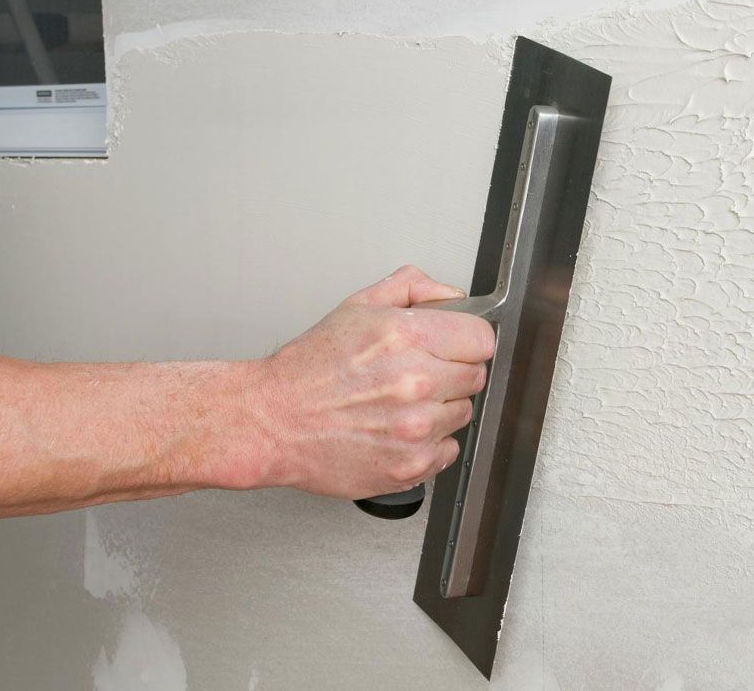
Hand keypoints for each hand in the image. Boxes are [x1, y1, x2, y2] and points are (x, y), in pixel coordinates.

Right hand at [229, 266, 494, 498]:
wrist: (271, 422)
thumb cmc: (309, 369)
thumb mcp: (356, 307)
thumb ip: (411, 289)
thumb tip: (452, 295)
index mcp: (406, 336)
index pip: (482, 338)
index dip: (466, 340)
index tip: (453, 346)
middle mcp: (416, 382)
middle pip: (476, 376)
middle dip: (452, 372)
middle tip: (415, 375)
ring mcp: (415, 428)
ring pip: (462, 413)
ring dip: (440, 408)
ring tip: (397, 404)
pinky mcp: (411, 465)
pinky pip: (448, 450)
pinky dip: (428, 443)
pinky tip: (395, 431)